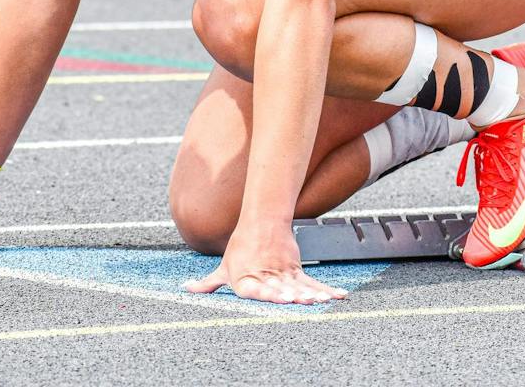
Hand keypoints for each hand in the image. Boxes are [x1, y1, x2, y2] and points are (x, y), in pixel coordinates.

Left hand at [184, 222, 345, 304]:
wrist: (261, 222)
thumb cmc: (240, 250)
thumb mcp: (223, 269)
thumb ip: (207, 284)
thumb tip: (186, 289)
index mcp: (247, 280)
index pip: (258, 289)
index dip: (269, 294)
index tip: (282, 297)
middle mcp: (267, 277)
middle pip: (282, 288)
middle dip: (294, 296)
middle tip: (305, 302)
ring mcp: (284, 273)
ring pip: (300, 285)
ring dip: (313, 293)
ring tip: (324, 301)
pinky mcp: (296, 270)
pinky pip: (312, 282)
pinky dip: (326, 290)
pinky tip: (338, 296)